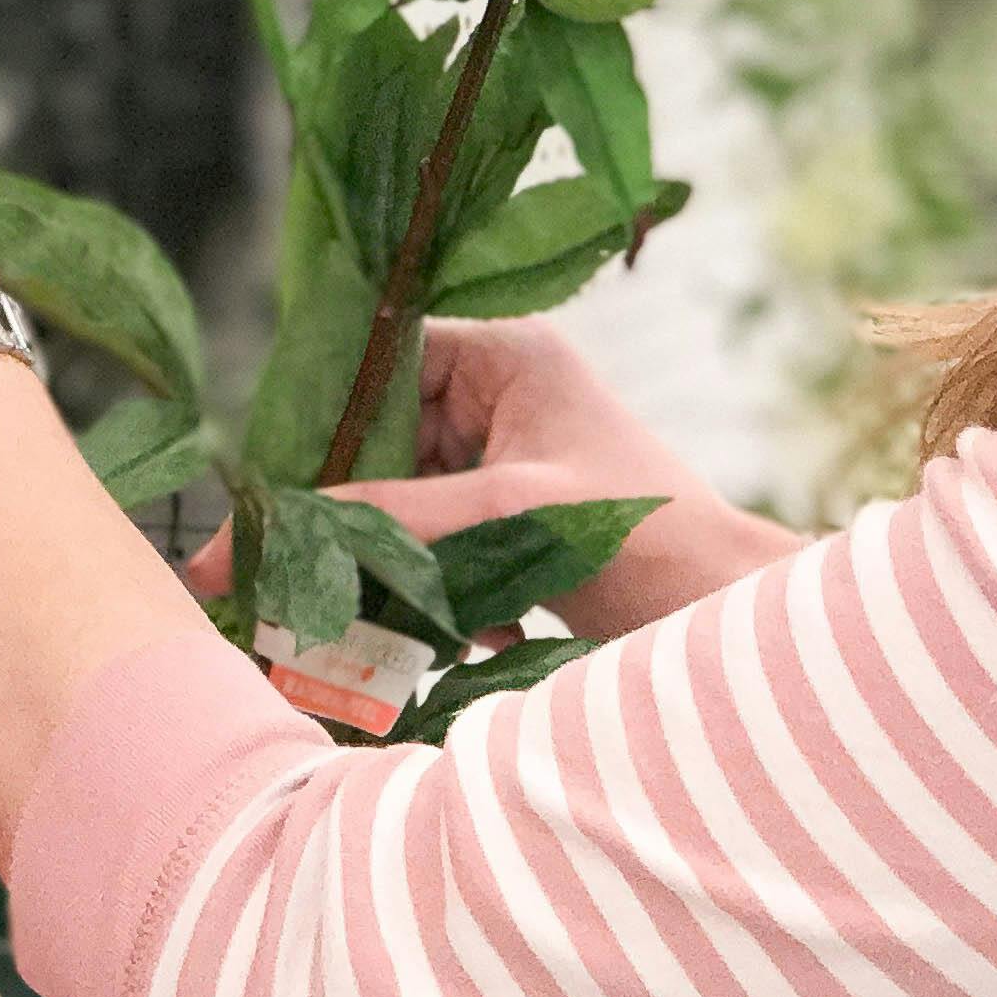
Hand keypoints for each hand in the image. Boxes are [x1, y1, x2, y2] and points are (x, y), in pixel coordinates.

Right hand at [186, 319, 800, 638]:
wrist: (729, 618)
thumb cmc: (644, 536)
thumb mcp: (507, 516)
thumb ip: (391, 521)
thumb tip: (271, 541)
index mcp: (505, 357)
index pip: (379, 361)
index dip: (320, 416)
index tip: (268, 480)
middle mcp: (499, 399)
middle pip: (380, 440)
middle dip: (345, 510)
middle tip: (286, 564)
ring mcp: (505, 464)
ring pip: (402, 502)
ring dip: (385, 564)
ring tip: (354, 616)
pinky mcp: (512, 527)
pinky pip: (435, 548)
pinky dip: (428, 593)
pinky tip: (447, 639)